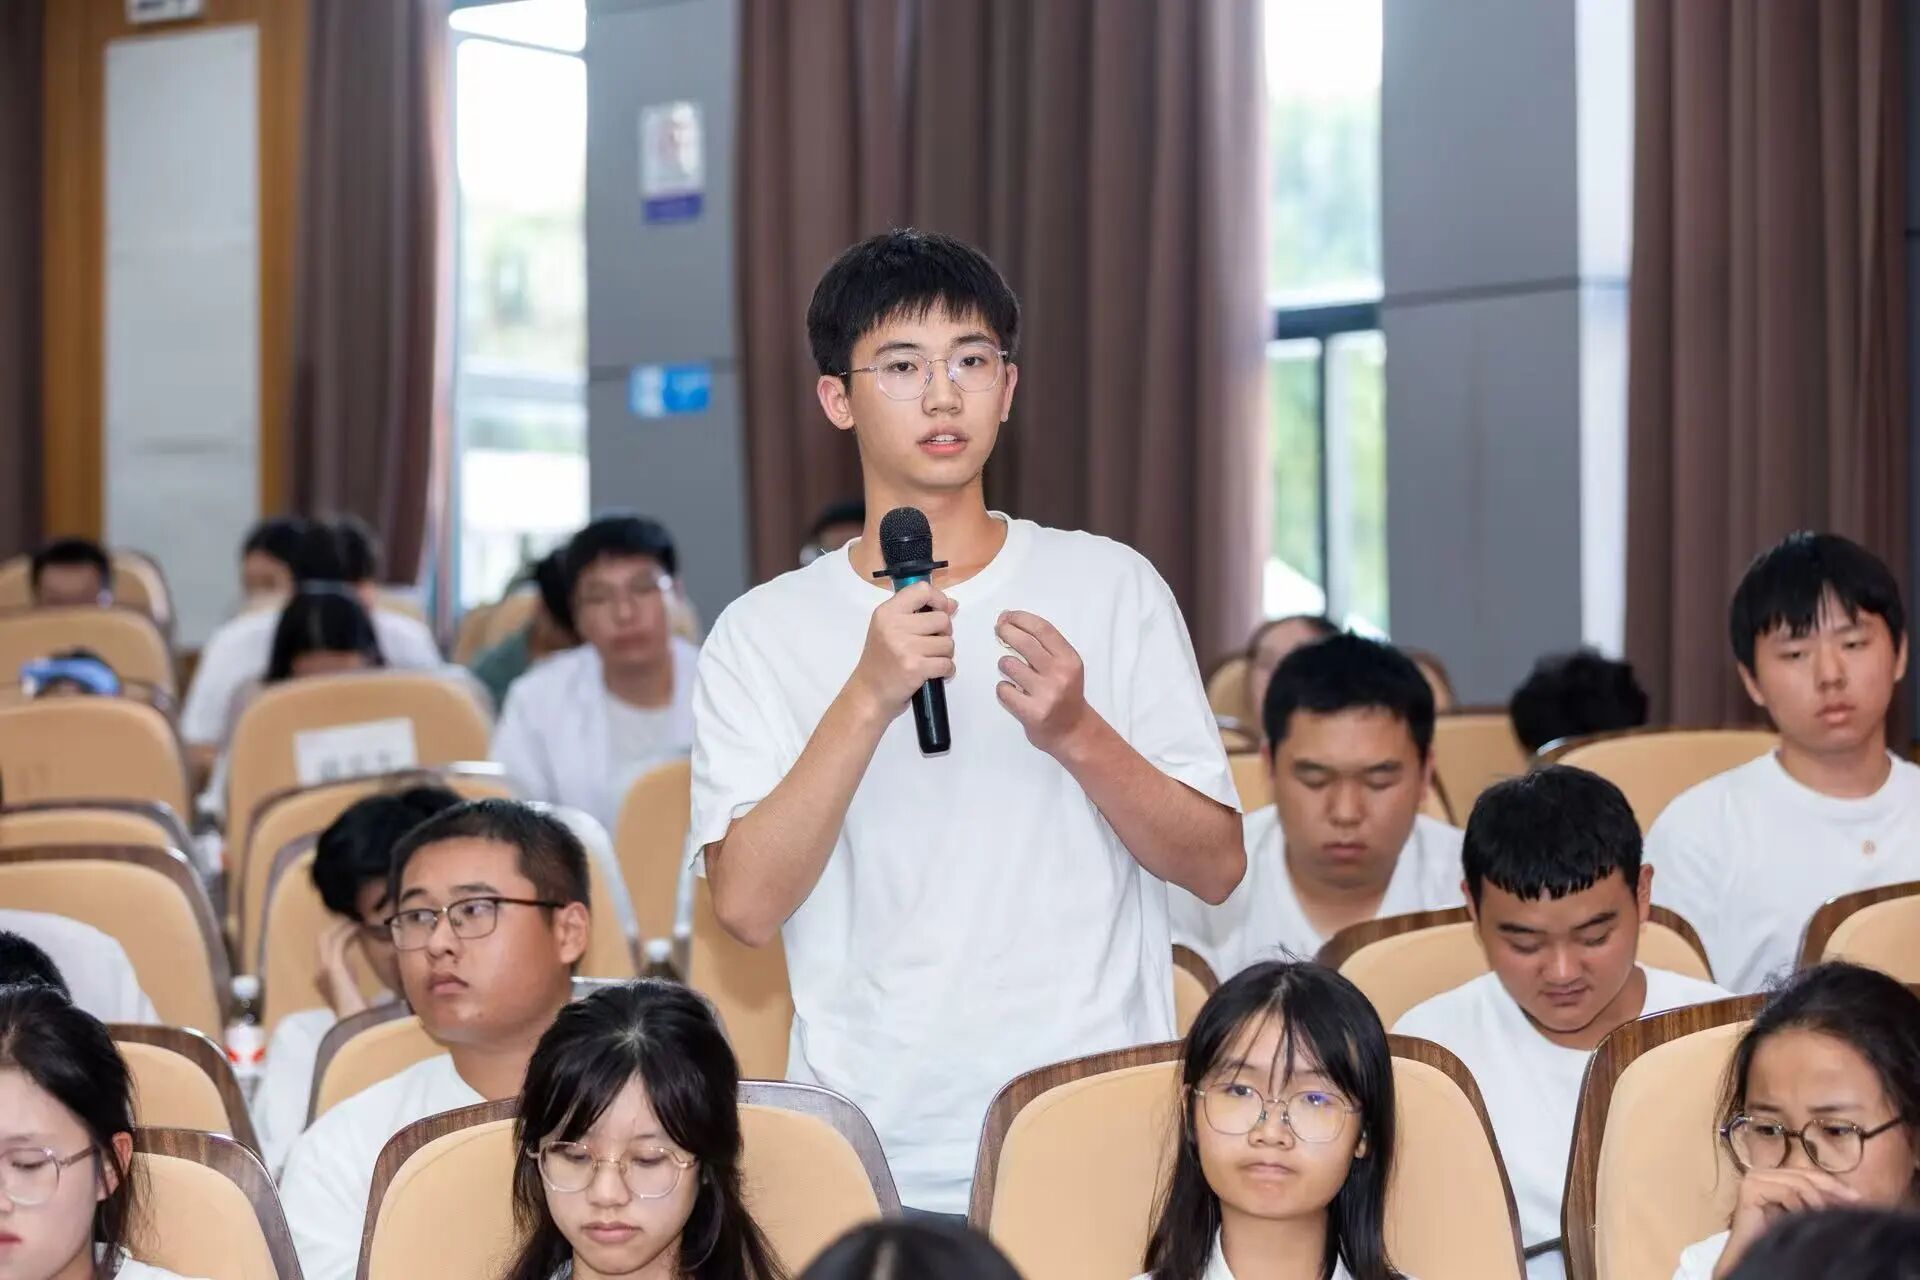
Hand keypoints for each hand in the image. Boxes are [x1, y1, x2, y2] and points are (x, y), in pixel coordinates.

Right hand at [314, 920, 370, 1017]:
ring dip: (342, 927)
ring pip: (327, 938)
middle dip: (336, 927)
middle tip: (352, 918)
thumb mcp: (350, 986)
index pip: (325, 950)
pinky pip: (337, 942)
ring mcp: (322, 969)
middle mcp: (318, 971)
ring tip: (356, 920)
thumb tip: (354, 960)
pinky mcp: (331, 966)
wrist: (354, 1019)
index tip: (351, 928)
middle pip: (322, 940)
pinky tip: (358, 928)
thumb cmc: (358, 1009)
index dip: (337, 936)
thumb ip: (349, 974)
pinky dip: (347, 932)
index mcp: (323, 978)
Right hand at [848, 581, 957, 715]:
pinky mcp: (915, 667)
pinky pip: (947, 663)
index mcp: (887, 612)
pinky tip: (933, 673)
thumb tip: (952, 604)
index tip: (941, 611)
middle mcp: (894, 626)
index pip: (921, 590)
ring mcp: (904, 647)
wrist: (868, 694)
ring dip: (944, 654)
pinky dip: (946, 670)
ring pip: (948, 643)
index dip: (938, 599)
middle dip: (943, 634)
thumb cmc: (880, 663)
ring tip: (928, 660)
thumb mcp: (888, 630)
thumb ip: (917, 613)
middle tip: (930, 645)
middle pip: (942, 619)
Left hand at [995, 610, 1096, 754]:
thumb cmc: (1065, 693)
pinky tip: (1013, 693)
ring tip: (1012, 672)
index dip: (1021, 618)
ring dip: (1005, 665)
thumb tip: (1009, 621)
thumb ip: (1044, 647)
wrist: (1073, 731)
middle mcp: (1060, 674)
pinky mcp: (1032, 712)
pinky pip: (1003, 690)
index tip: (1007, 616)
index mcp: (1070, 659)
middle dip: (1006, 631)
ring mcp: (1046, 694)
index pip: (1042, 629)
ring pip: (1009, 665)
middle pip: (1024, 642)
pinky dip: (1004, 689)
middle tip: (998, 629)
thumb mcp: (1065, 666)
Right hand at [1713, 1167, 1862, 1276]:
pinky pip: (1785, 1191)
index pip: (1809, 1174)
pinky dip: (1799, 1205)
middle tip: (1852, 1205)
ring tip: (1826, 1217)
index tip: (1858, 1199)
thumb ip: (1817, 1200)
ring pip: (1798, 1182)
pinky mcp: (1749, 1188)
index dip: (1835, 1184)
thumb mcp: (1803, 1214)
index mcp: (1774, 1176)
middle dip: (1832, 1191)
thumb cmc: (1776, 1238)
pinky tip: (1804, 1218)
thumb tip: (1853, 1196)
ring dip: (1817, 1200)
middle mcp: (1762, 1173)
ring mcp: (1754, 1178)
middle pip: (1805, 1175)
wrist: (1750, 1254)